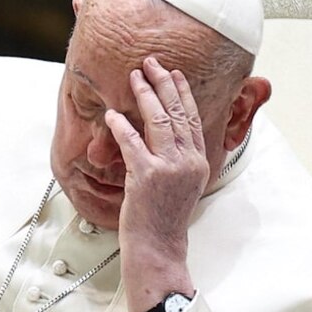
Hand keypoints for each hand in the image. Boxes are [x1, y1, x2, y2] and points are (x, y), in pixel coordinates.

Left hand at [105, 56, 206, 311]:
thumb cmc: (164, 221)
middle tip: (152, 63)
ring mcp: (169, 168)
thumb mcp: (180, 186)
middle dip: (164, 83)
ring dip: (145, 95)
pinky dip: (121, 125)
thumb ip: (177, 160)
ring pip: (160, 121)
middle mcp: (189, 161)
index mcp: (199, 162)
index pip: (193, 119)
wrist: (159, 249)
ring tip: (135, 76)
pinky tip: (111, 114)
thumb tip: (161, 137)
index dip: (183, 93)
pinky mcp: (147, 177)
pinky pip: (132, 142)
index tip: (174, 74)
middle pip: (179, 113)